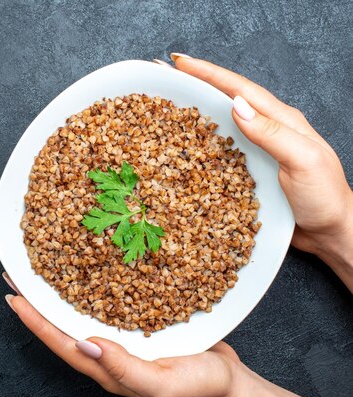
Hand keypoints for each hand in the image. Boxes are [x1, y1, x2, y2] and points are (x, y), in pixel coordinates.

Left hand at [2, 273, 337, 396]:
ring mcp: (120, 340)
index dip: (35, 321)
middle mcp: (107, 354)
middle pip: (62, 326)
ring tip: (40, 271)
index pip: (61, 342)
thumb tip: (88, 345)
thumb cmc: (201, 386)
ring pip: (79, 314)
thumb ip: (125, 369)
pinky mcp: (135, 327)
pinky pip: (105, 306)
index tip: (13, 297)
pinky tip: (85, 274)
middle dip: (37, 303)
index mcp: (108, 369)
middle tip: (16, 277)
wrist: (230, 383)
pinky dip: (89, 289)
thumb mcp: (163, 384)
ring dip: (57, 294)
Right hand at [169, 54, 352, 288]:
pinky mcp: (248, 173)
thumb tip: (236, 106)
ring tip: (169, 106)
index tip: (181, 62)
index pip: (240, 90)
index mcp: (282, 121)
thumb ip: (272, 133)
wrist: (330, 232)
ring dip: (195, 113)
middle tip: (168, 76)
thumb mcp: (303, 161)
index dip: (210, 74)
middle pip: (227, 101)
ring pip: (221, 126)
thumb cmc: (324, 198)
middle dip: (197, 85)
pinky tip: (184, 148)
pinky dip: (200, 145)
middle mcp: (267, 132)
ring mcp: (257, 152)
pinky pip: (220, 153)